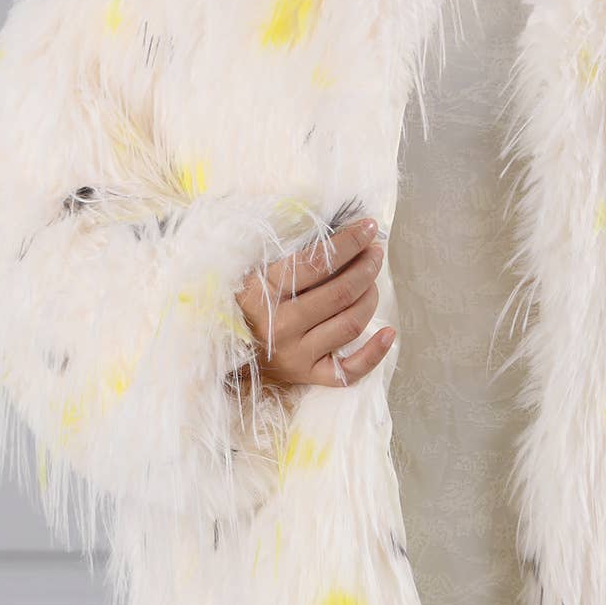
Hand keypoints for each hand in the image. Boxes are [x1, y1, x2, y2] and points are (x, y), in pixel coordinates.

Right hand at [234, 217, 395, 389]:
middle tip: (375, 253)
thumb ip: (286, 254)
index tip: (368, 227)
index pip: (318, 262)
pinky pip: (349, 371)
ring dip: (371, 297)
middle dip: (367, 267)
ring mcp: (296, 355)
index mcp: (263, 292)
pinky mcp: (306, 377)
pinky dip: (374, 353)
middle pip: (342, 292)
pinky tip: (389, 332)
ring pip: (351, 324)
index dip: (350, 242)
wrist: (216, 349)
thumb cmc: (240, 302)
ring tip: (373, 281)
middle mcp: (281, 326)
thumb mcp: (251, 271)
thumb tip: (336, 230)